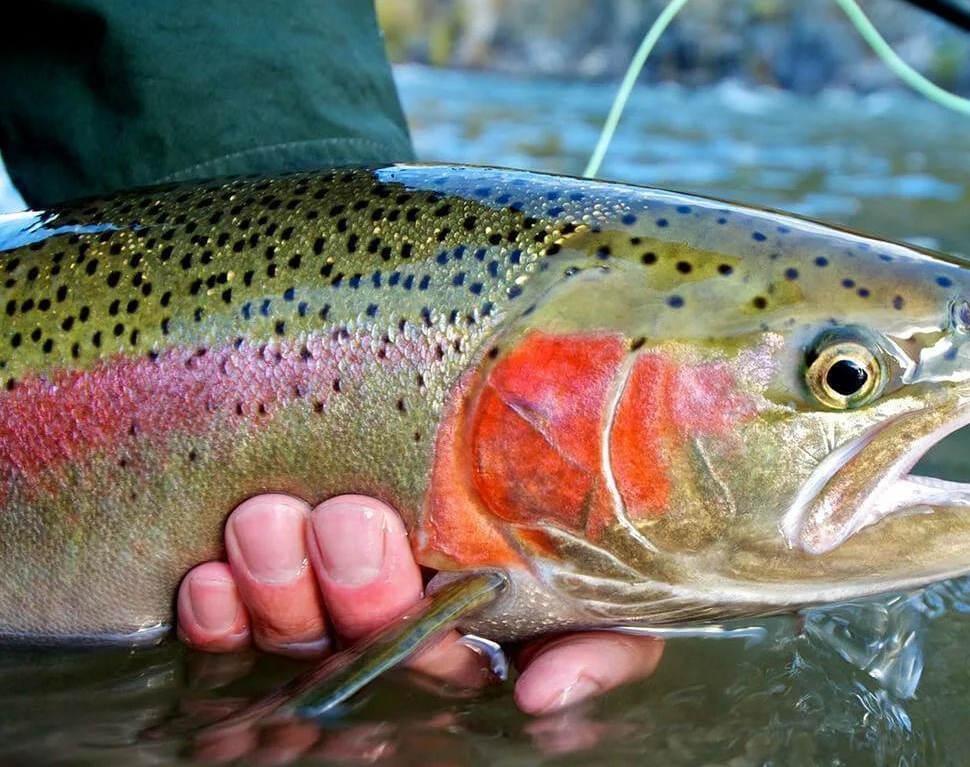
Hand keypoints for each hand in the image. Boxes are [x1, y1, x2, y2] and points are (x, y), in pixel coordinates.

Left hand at [176, 494, 663, 713]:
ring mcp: (317, 621)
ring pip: (287, 633)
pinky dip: (211, 609)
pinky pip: (218, 631)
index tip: (432, 595)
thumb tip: (542, 697)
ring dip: (273, 581)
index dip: (426, 645)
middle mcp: (389, 638)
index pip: (440, 665)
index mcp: (467, 643)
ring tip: (271, 520)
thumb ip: (604, 647)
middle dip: (352, 588)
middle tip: (351, 520)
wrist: (498, 424)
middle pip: (359, 642)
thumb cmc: (552, 510)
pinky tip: (209, 578)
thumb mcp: (608, 581)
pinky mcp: (248, 603)